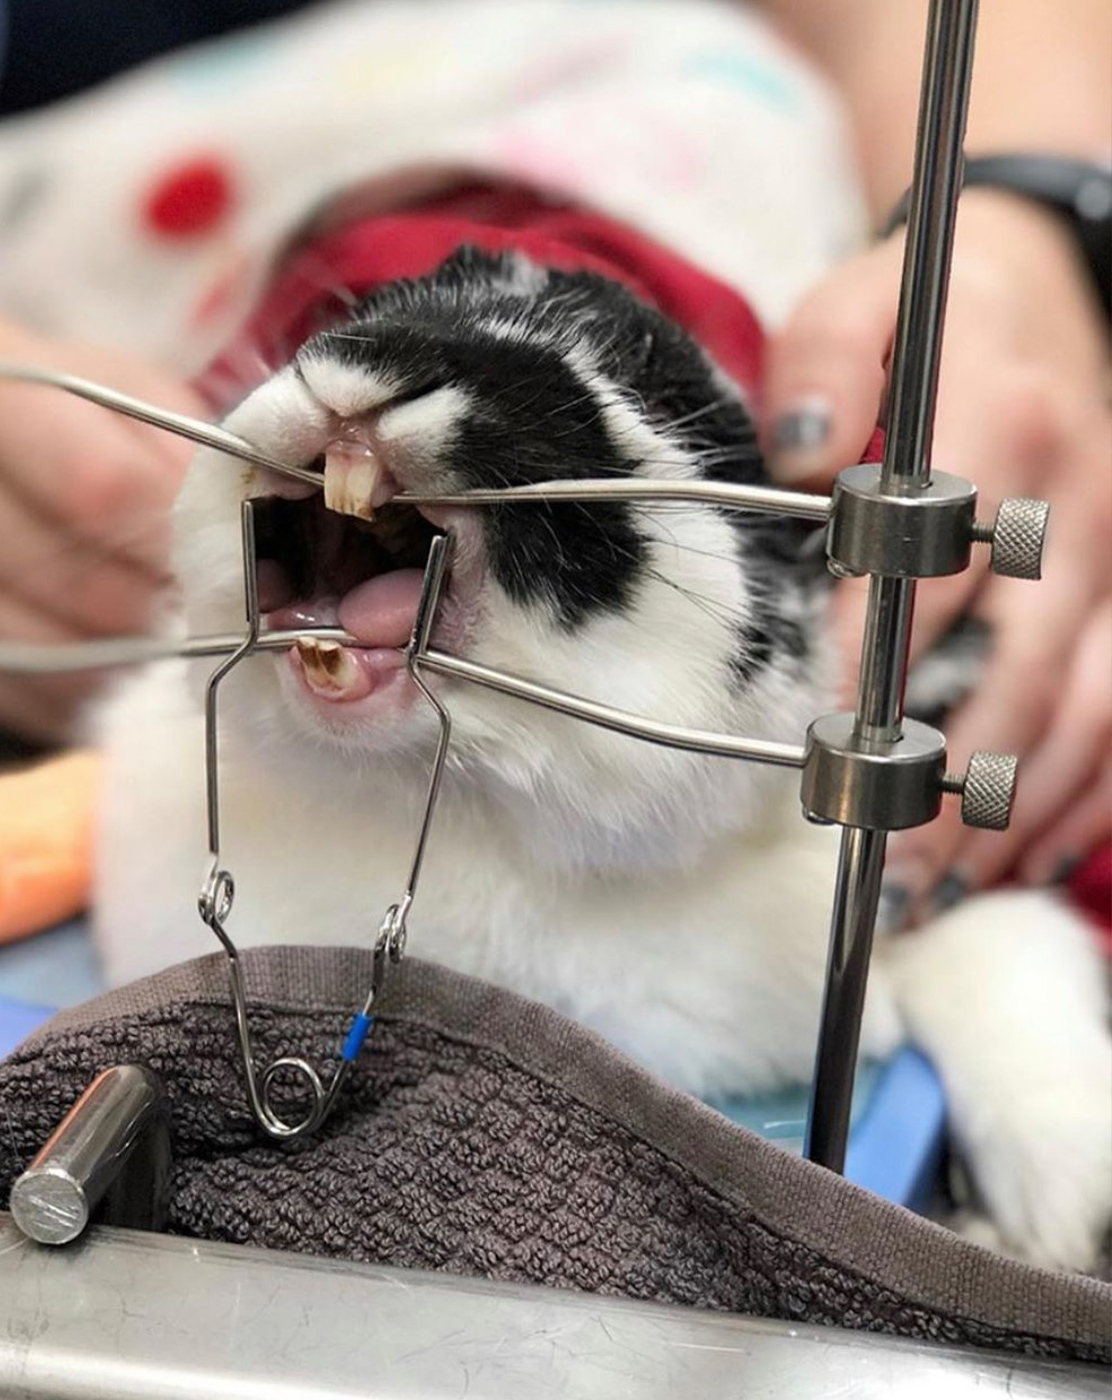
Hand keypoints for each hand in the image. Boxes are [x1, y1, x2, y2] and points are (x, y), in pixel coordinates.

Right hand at [0, 318, 200, 740]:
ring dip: (141, 660)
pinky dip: (95, 696)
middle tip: (216, 606)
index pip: (107, 496)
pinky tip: (121, 665)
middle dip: (174, 609)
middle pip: (94, 594)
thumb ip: (183, 453)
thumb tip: (247, 537)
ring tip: (172, 630)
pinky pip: (34, 706)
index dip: (189, 542)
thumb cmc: (49, 406)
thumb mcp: (121, 391)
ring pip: (70, 664)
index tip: (242, 561)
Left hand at [764, 190, 1111, 916]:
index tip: (823, 744)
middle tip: (878, 863)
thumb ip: (820, 368)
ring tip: (939, 888)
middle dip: (948, 779)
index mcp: (1002, 430)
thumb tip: (803, 457)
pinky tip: (1019, 857)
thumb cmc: (932, 316)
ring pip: (1089, 711)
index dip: (876, 664)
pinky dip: (1083, 798)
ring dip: (1014, 812)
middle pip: (1019, 668)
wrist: (1047, 281)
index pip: (931, 568)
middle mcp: (1082, 507)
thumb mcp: (858, 305)